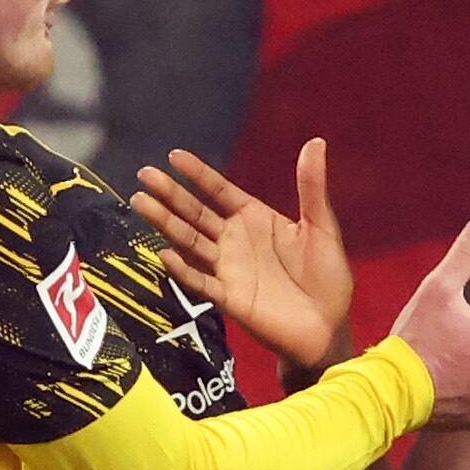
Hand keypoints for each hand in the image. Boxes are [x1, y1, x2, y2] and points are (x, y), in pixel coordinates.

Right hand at [136, 139, 354, 378]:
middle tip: (145, 175)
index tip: (175, 156)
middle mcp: (235, 240)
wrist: (328, 327)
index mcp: (255, 219)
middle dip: (171, 194)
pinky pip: (201, 282)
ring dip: (166, 223)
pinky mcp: (229, 298)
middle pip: (196, 213)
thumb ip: (312, 188)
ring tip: (141, 202)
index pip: (220, 191)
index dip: (199, 175)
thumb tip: (316, 142)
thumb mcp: (322, 227)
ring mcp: (228, 269)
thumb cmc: (327, 278)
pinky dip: (183, 270)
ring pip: (190, 242)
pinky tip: (165, 253)